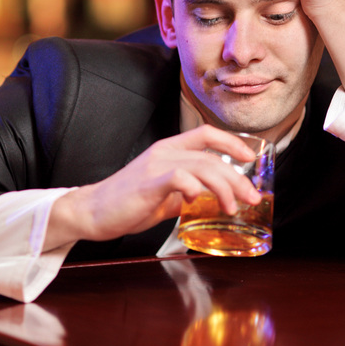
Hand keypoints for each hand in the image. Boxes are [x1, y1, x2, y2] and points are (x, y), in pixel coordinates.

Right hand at [45, 125, 261, 249]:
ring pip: (202, 166)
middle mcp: (164, 152)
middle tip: (251, 196)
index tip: (250, 158)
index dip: (231, 143)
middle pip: (212, 156)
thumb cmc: (127, 203)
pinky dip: (195, 187)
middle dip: (238, 178)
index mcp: (168, 149)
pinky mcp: (148, 182)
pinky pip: (180, 177)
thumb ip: (186, 192)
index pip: (206, 133)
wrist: (93, 211)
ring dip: (224, 187)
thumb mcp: (164, 194)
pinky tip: (198, 199)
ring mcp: (156, 165)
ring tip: (232, 207)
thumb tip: (209, 201)